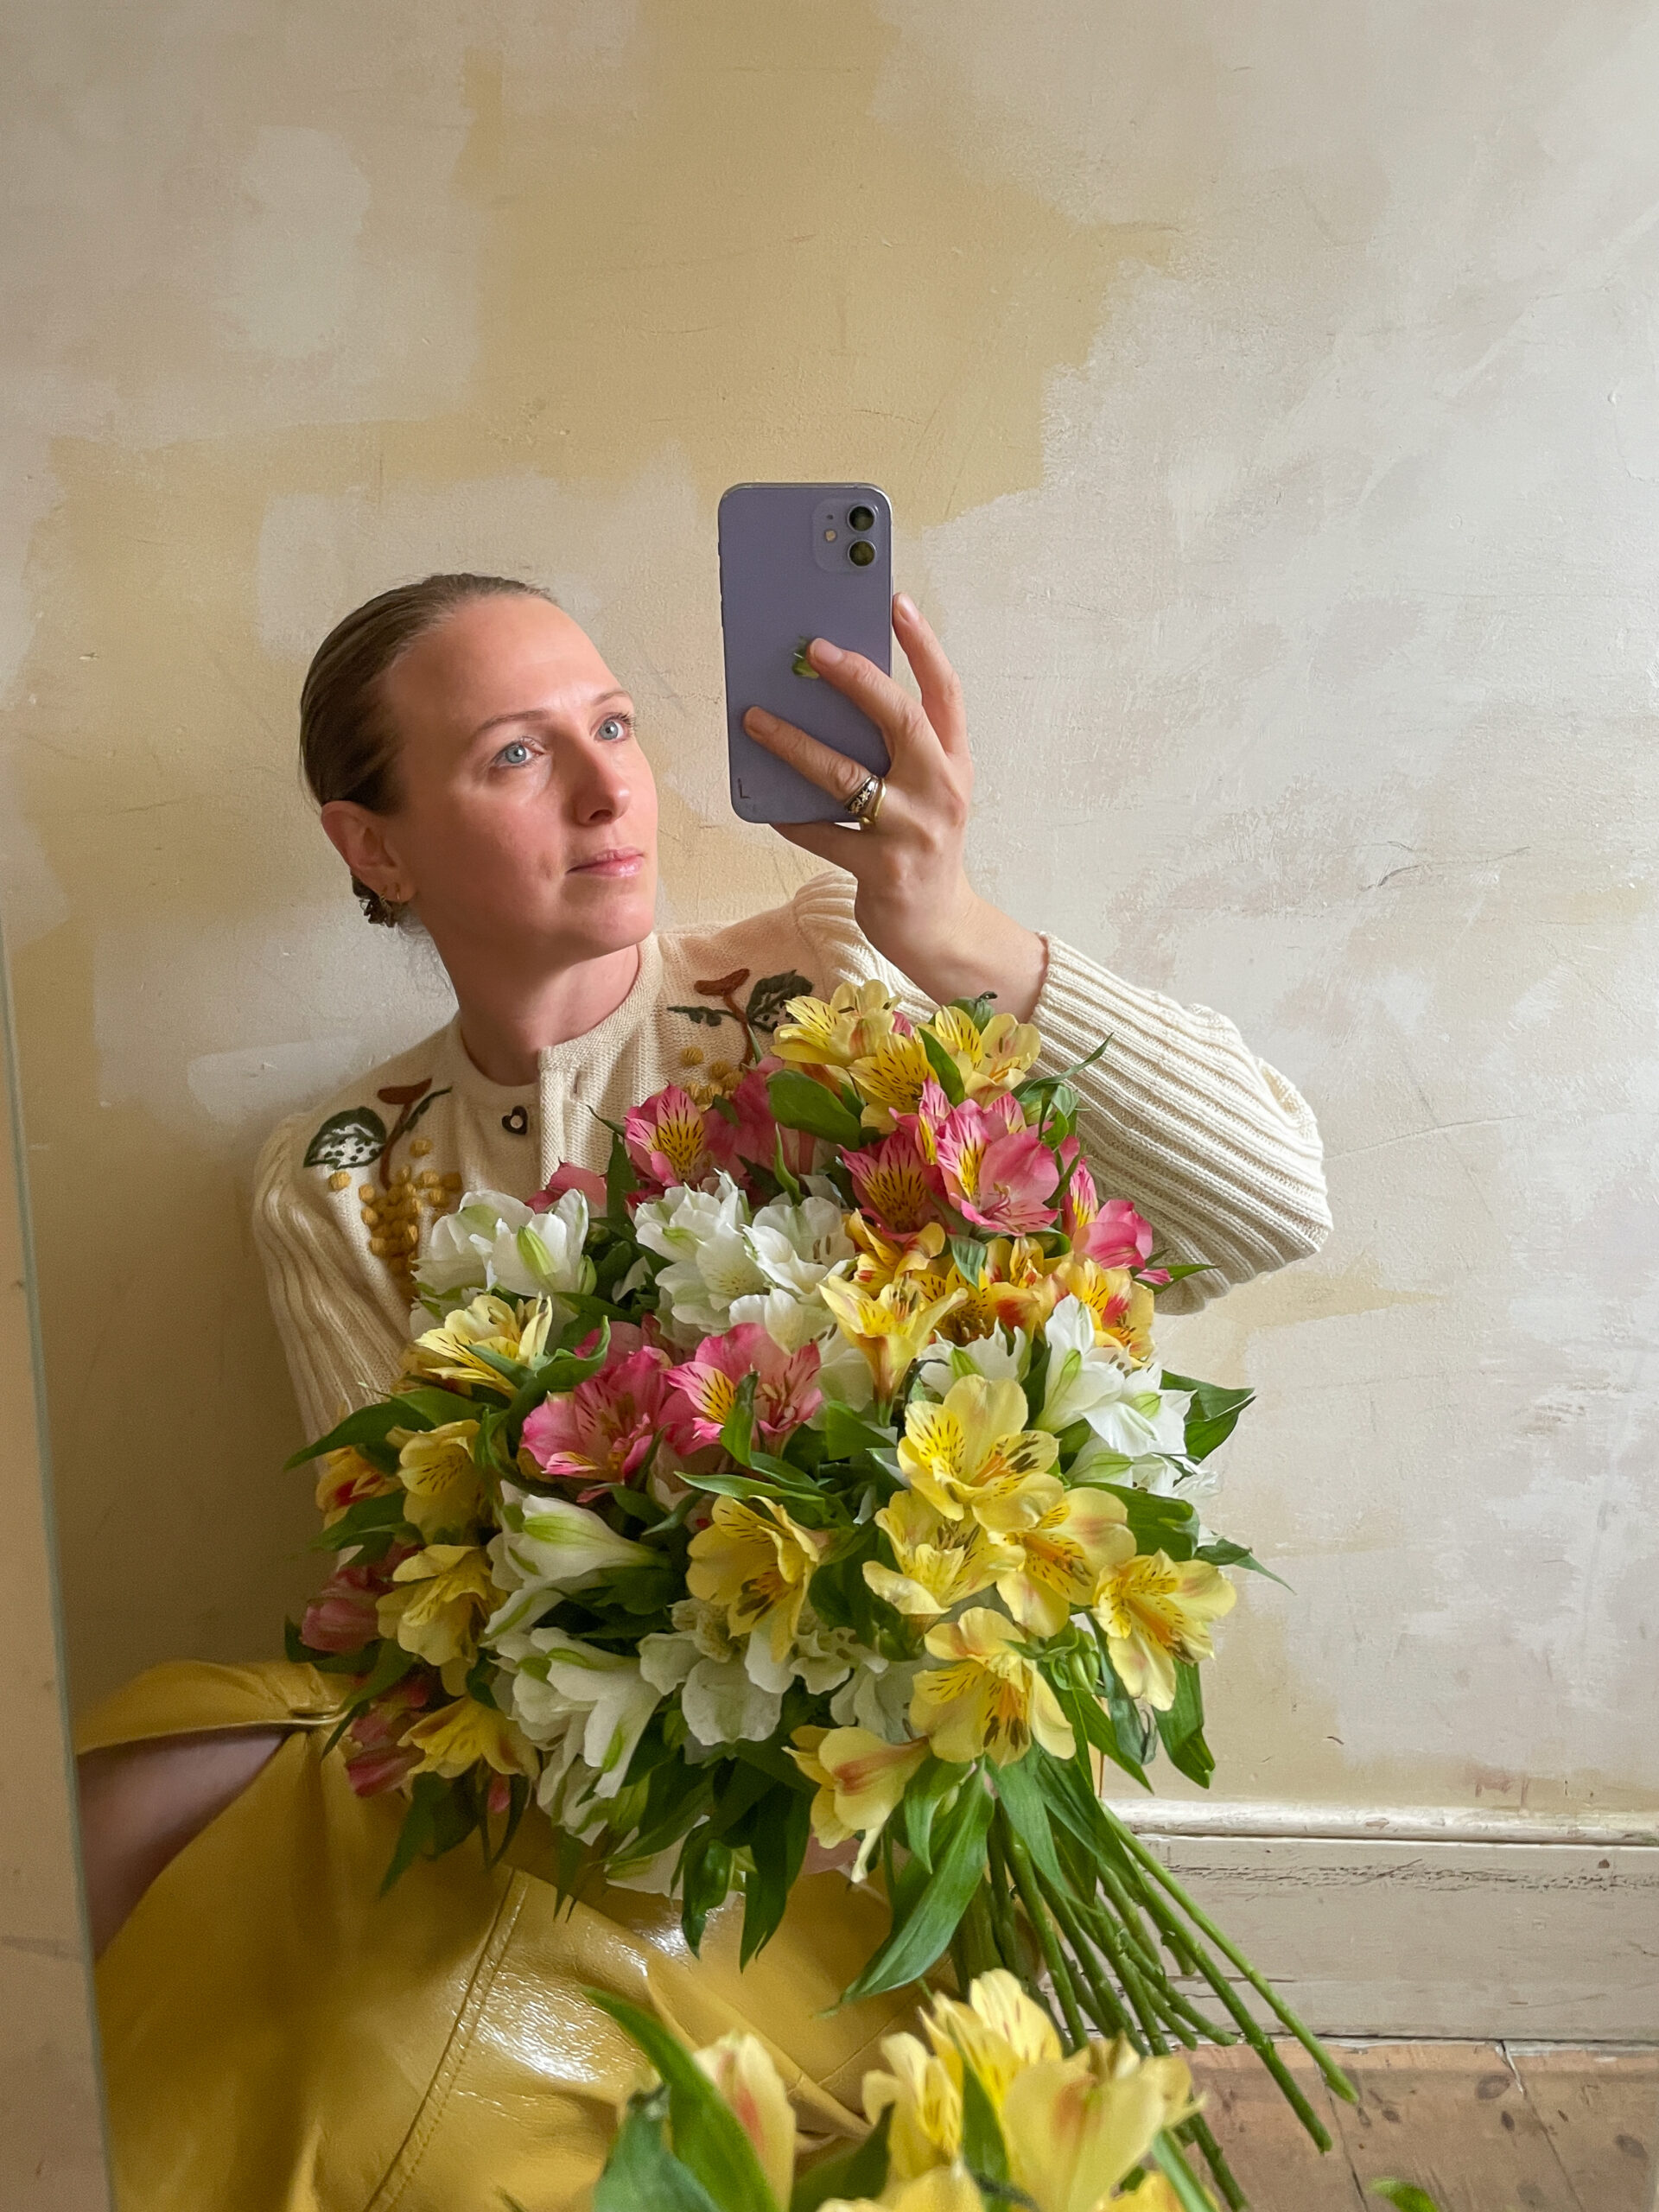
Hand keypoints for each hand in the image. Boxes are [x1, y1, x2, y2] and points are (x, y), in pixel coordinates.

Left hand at [742, 593, 1046, 1018]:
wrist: (939, 927)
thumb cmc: (921, 847)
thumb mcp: (927, 793)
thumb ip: (897, 751)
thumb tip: (830, 699)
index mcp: (954, 763)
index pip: (945, 692)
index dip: (924, 645)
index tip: (896, 602)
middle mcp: (940, 790)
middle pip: (900, 719)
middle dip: (856, 679)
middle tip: (813, 651)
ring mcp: (912, 831)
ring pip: (846, 776)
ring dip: (795, 744)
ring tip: (755, 719)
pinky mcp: (882, 870)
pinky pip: (821, 834)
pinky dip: (789, 814)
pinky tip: (763, 799)